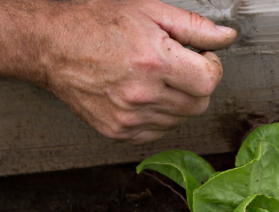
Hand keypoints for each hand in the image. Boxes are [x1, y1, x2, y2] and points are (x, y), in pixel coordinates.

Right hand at [38, 0, 236, 142]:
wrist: (52, 46)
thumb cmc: (96, 24)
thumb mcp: (150, 12)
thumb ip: (194, 27)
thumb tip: (227, 36)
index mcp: (154, 61)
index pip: (209, 81)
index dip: (210, 66)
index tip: (199, 57)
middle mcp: (142, 94)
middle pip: (199, 104)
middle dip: (195, 84)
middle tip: (175, 65)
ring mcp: (129, 117)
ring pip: (180, 119)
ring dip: (176, 99)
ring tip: (153, 76)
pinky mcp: (119, 132)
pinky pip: (159, 131)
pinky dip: (158, 115)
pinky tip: (141, 93)